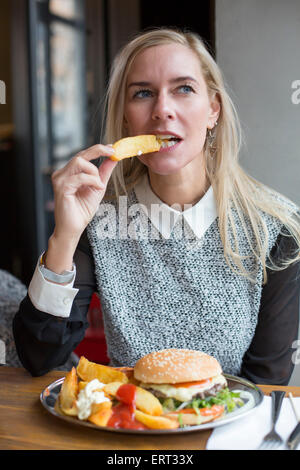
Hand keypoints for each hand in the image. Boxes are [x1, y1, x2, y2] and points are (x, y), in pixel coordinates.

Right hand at [47, 145, 116, 271]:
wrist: (74, 228)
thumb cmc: (82, 210)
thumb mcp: (98, 188)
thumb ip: (103, 173)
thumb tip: (113, 158)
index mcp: (70, 173)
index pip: (82, 155)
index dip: (97, 149)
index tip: (112, 148)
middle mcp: (62, 173)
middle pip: (80, 154)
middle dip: (98, 151)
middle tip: (112, 152)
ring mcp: (59, 179)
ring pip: (79, 162)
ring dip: (94, 172)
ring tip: (99, 185)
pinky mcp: (61, 187)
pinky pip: (79, 177)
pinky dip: (92, 181)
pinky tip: (97, 188)